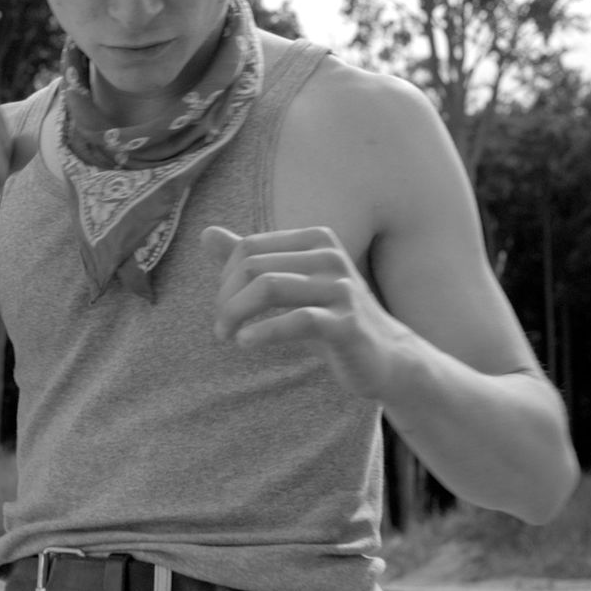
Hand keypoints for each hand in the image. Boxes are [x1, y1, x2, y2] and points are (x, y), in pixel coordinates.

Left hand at [199, 224, 416, 400]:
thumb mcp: (291, 284)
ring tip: (227, 336)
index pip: (249, 247)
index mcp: (316, 240)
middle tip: (221, 328)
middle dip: (226, 299)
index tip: (224, 307)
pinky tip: (245, 343)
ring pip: (269, 287)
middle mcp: (330, 257)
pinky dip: (263, 332)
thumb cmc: (330, 317)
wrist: (385, 356)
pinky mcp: (346, 324)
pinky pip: (297, 321)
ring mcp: (341, 289)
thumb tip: (205, 233)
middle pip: (253, 266)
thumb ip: (251, 259)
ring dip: (235, 314)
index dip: (225, 278)